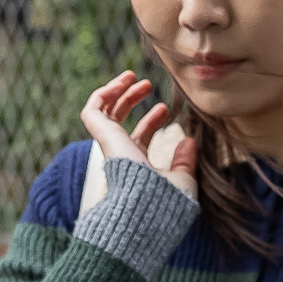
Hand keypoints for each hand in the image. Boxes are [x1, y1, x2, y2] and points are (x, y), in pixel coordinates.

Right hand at [80, 72, 197, 200]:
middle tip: (148, 84)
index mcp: (137, 164)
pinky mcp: (104, 136)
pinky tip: (122, 82)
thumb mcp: (183, 178)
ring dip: (117, 91)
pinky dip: (104, 93)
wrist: (151, 206)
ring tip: (133, 75)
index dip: (151, 121)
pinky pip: (93, 110)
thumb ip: (185, 162)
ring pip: (104, 112)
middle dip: (132, 100)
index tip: (166, 109)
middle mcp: (121, 153)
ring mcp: (111, 144)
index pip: (138, 138)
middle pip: (119, 121)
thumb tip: (190, 142)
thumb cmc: (168, 201)